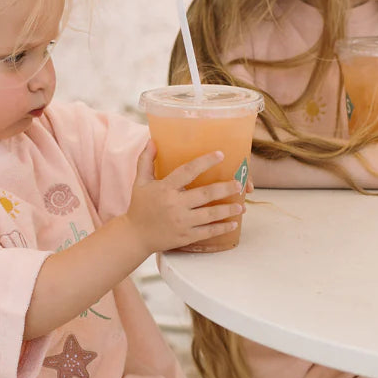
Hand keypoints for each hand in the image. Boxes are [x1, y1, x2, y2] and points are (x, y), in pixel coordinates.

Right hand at [125, 142, 244, 252]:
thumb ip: (146, 161)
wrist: (135, 236)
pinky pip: (207, 232)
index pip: (188, 171)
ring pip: (210, 214)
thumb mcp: (140, 182)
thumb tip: (152, 141)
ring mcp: (181, 222)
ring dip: (228, 210)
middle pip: (205, 194)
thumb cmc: (139, 207)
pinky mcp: (185, 237)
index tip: (221, 155)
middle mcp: (175, 204)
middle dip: (225, 189)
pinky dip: (221, 228)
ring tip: (241, 206)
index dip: (205, 162)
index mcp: (165, 188)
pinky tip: (232, 223)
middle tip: (239, 184)